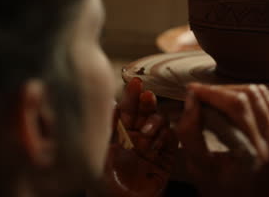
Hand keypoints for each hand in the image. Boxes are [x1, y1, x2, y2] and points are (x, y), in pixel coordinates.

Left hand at [91, 77, 177, 196]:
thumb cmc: (103, 186)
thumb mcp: (97, 156)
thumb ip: (102, 130)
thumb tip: (105, 103)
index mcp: (120, 133)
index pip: (128, 109)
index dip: (132, 95)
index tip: (135, 83)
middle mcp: (137, 136)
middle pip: (146, 111)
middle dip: (147, 101)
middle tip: (146, 95)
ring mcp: (153, 146)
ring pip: (161, 122)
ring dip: (155, 122)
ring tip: (145, 133)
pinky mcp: (166, 158)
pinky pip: (172, 139)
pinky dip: (166, 138)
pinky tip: (155, 146)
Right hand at [176, 83, 268, 196]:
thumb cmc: (220, 191)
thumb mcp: (198, 167)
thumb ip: (190, 133)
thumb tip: (190, 100)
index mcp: (257, 153)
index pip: (236, 106)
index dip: (211, 93)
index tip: (191, 91)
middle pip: (249, 96)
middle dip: (220, 90)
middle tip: (198, 96)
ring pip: (258, 93)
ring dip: (232, 91)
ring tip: (211, 100)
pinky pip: (265, 102)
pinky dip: (244, 98)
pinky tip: (227, 106)